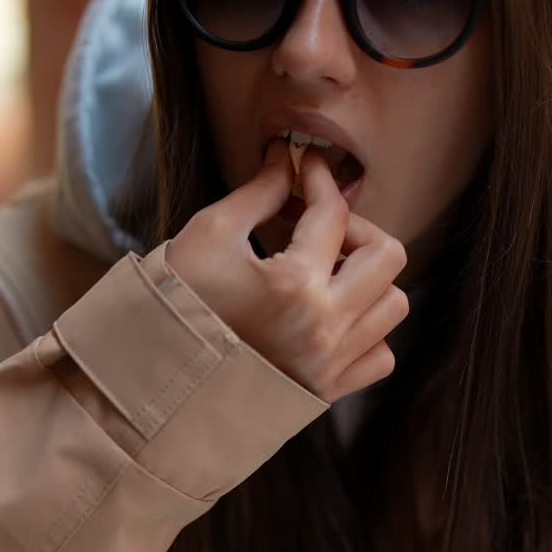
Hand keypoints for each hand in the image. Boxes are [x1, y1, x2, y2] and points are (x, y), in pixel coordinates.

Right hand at [164, 140, 408, 401]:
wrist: (159, 377)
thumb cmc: (177, 304)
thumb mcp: (210, 235)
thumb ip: (260, 193)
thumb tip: (288, 161)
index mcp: (294, 285)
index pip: (333, 214)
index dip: (319, 179)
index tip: (307, 169)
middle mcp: (323, 328)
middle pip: (387, 257)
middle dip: (357, 230)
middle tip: (321, 228)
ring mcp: (329, 364)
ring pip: (392, 306)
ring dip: (368, 281)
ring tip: (327, 275)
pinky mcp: (328, 390)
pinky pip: (381, 356)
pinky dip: (369, 333)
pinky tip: (334, 318)